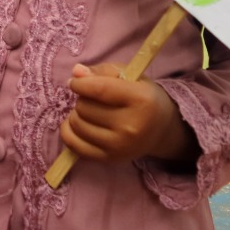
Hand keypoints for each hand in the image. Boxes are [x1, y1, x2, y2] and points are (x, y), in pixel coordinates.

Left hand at [59, 63, 193, 164]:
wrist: (161, 130)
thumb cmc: (142, 97)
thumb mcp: (130, 76)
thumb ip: (102, 71)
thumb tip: (76, 72)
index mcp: (141, 100)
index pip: (99, 89)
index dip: (80, 84)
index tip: (75, 82)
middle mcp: (131, 126)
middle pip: (84, 107)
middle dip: (83, 99)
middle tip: (94, 100)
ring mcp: (120, 146)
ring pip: (77, 124)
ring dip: (77, 114)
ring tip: (91, 112)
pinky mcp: (110, 159)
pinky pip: (73, 144)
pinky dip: (68, 131)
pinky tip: (78, 124)